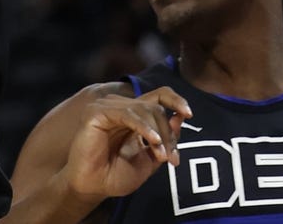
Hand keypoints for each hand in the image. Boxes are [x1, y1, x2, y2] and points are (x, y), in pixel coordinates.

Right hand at [62, 85, 190, 198]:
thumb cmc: (116, 175)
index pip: (157, 96)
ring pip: (143, 109)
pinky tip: (153, 141)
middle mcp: (120, 107)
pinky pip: (127, 114)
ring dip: (158, 133)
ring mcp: (106, 107)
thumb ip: (164, 140)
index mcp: (133, 115)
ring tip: (161, 156)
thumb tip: (180, 119)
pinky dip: (143, 127)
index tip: (189, 114)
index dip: (175, 100)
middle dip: (168, 133)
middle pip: (154, 106)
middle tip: (171, 158)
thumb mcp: (150, 159)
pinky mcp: (95, 113)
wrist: (93, 187)